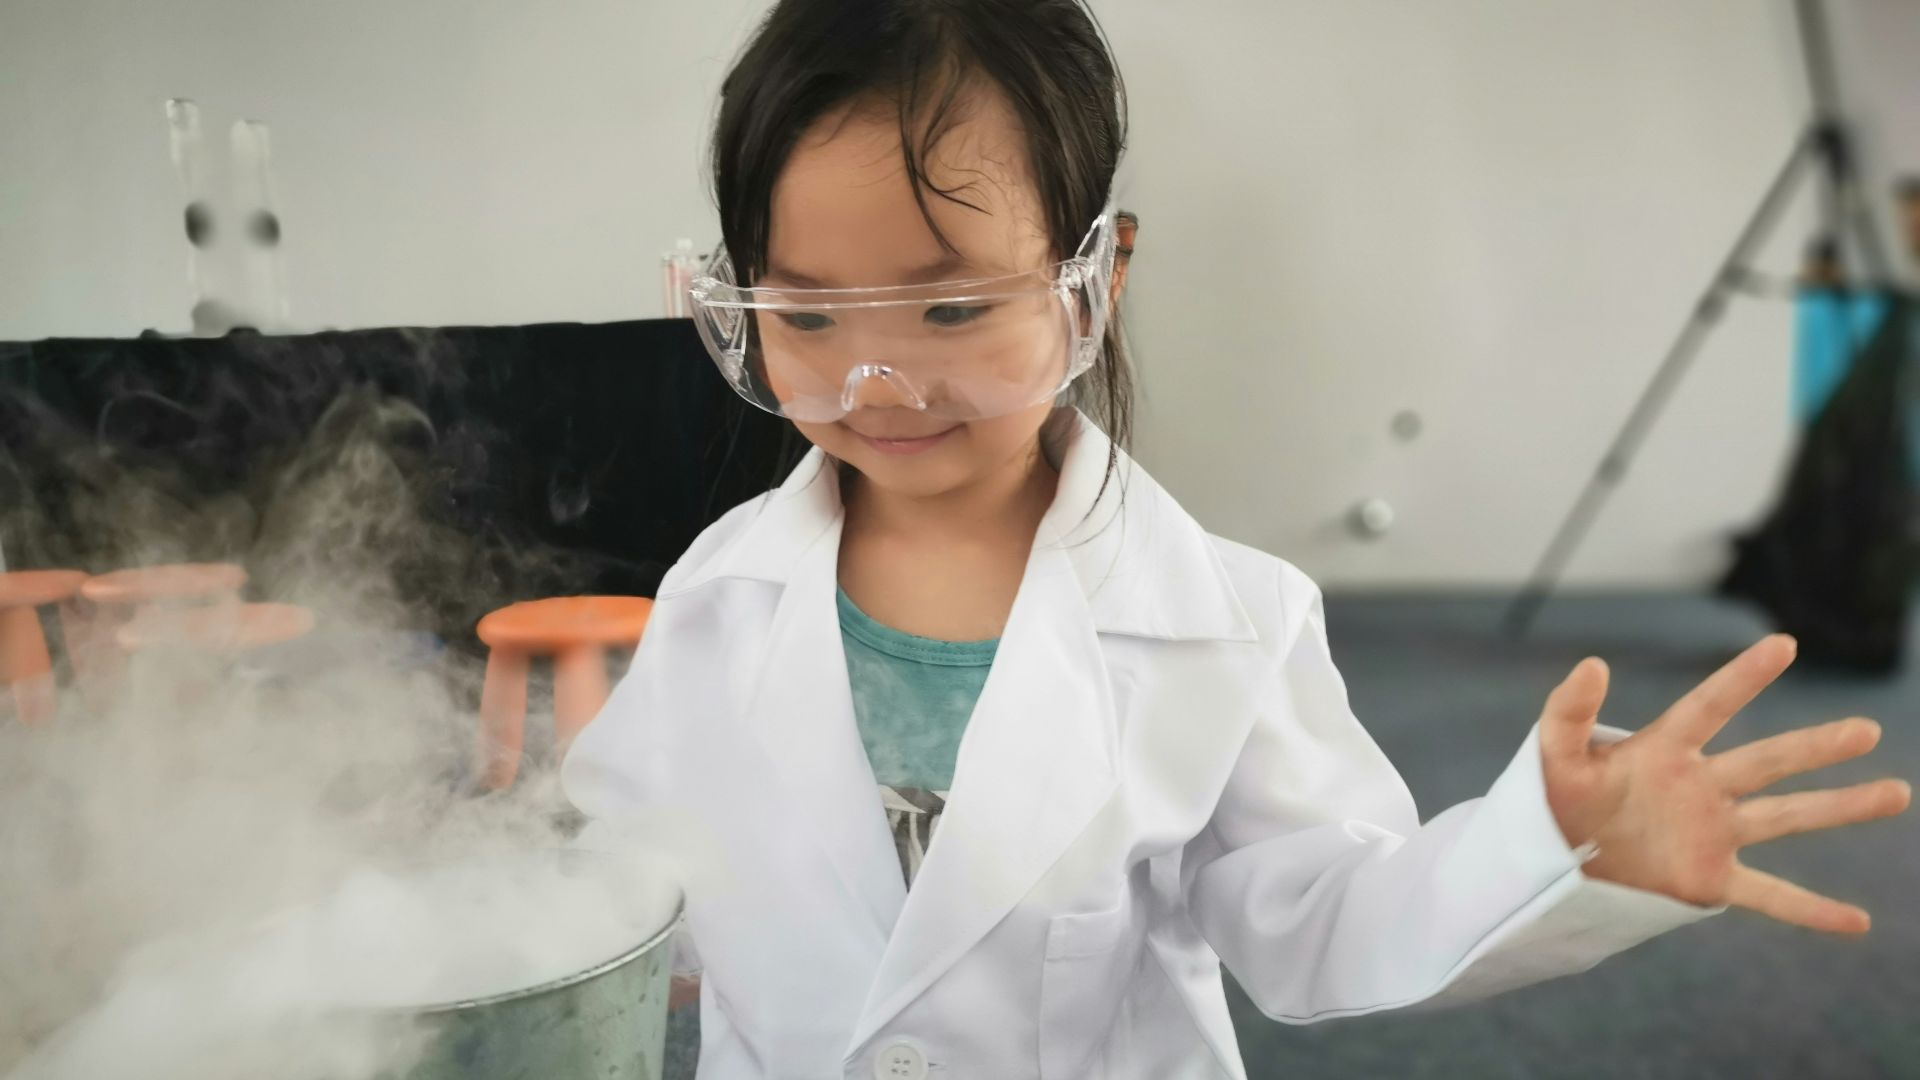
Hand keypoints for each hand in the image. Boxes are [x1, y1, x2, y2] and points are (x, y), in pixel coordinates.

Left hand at [1538, 634, 1909, 933]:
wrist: (1545, 862)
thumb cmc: (1550, 802)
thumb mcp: (1551, 756)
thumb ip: (1568, 712)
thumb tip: (1592, 664)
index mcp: (1662, 751)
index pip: (1709, 707)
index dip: (1743, 677)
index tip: (1784, 644)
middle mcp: (1698, 787)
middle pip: (1767, 761)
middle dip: (1816, 746)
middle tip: (1867, 729)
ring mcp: (1709, 833)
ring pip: (1786, 816)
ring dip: (1839, 806)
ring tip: (1895, 791)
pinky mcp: (1707, 881)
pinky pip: (1770, 896)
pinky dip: (1812, 910)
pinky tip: (1858, 922)